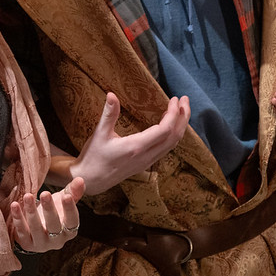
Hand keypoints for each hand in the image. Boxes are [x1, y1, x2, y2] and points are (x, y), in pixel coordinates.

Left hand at [10, 177, 84, 252]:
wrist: (36, 229)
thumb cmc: (54, 213)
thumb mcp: (63, 202)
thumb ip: (73, 191)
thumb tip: (80, 180)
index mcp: (69, 231)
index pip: (72, 221)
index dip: (70, 209)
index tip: (66, 196)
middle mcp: (57, 240)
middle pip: (54, 226)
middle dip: (49, 209)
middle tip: (45, 193)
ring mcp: (41, 243)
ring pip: (36, 229)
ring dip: (32, 211)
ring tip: (28, 196)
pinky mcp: (27, 244)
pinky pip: (21, 232)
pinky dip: (18, 218)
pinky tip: (15, 205)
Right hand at [68, 92, 189, 194]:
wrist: (91, 180)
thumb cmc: (94, 157)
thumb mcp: (99, 133)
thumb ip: (108, 113)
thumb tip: (111, 94)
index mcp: (136, 147)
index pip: (165, 130)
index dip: (173, 114)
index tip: (174, 99)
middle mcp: (146, 156)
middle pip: (174, 137)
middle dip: (183, 118)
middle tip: (184, 100)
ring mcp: (147, 161)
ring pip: (172, 144)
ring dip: (180, 126)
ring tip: (180, 109)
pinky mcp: (146, 163)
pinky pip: (166, 148)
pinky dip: (172, 134)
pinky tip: (169, 125)